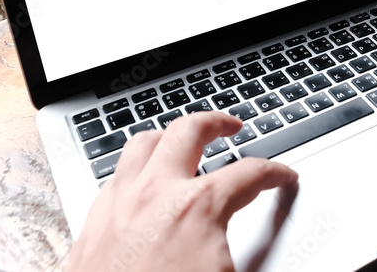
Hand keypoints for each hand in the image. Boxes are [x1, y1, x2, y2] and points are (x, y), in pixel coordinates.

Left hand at [66, 111, 297, 271]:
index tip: (284, 177)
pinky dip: (136, 168)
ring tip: (183, 140)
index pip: (250, 173)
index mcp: (198, 209)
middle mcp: (156, 194)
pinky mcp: (92, 223)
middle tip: (232, 126)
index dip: (275, 173)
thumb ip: (259, 253)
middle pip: (190, 131)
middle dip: (217, 123)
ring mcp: (119, 204)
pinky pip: (115, 176)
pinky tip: (142, 184)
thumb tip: (278, 244)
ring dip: (169, 136)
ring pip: (144, 143)